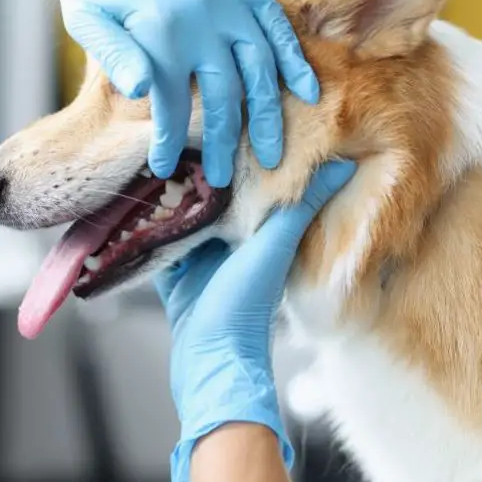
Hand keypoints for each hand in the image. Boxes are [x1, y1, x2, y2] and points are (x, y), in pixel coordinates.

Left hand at [0, 0, 318, 187]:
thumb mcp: (85, 16)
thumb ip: (115, 55)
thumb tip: (141, 94)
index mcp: (158, 31)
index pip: (169, 104)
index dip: (167, 141)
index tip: (163, 169)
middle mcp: (200, 16)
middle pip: (222, 95)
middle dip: (223, 143)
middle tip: (227, 182)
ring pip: (258, 67)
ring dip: (267, 114)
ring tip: (271, 155)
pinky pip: (276, 25)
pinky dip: (294, 60)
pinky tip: (307, 93)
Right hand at [154, 159, 355, 481]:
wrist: (208, 359)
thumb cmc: (245, 305)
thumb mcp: (275, 247)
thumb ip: (303, 206)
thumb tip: (346, 164)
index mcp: (258, 231)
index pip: (249, 182)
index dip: (239, 155)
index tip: (226, 122)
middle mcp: (229, 241)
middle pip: (211, 195)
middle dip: (198, 170)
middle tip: (180, 134)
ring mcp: (197, 256)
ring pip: (180, 213)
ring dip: (170, 193)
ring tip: (155, 157)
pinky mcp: (170, 272)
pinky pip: (156, 239)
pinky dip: (148, 223)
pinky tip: (135, 199)